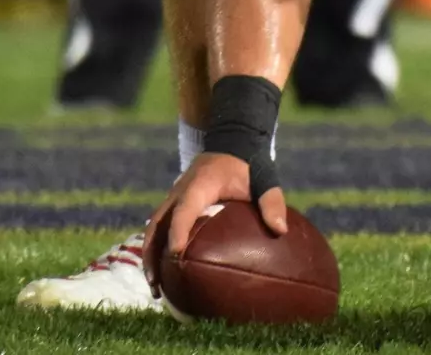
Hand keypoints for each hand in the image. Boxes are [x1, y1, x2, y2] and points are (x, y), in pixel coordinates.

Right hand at [142, 152, 288, 290]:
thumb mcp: (263, 176)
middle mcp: (180, 193)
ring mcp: (174, 198)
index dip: (178, 231)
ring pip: (154, 228)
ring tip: (155, 287)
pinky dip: (158, 248)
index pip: (184, 210)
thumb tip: (280, 230)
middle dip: (153, 253)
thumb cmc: (247, 165)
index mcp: (199, 186)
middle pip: (157, 224)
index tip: (176, 254)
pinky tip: (165, 272)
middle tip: (156, 283)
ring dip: (150, 255)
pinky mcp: (176, 205)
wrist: (231, 144)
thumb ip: (271, 200)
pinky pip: (160, 227)